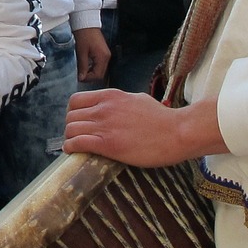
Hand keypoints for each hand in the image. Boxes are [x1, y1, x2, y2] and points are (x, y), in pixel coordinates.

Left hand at [65, 89, 223, 165]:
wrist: (177, 132)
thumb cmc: (162, 118)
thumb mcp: (138, 99)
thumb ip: (121, 102)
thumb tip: (114, 106)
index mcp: (110, 96)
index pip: (76, 100)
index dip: (73, 113)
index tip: (78, 122)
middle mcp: (104, 108)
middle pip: (70, 116)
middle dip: (70, 127)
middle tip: (77, 136)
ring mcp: (105, 126)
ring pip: (70, 129)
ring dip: (69, 138)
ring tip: (75, 146)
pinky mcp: (108, 144)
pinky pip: (77, 143)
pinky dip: (71, 148)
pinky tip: (73, 151)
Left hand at [74, 26, 110, 83]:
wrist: (86, 23)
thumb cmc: (84, 35)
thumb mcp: (81, 52)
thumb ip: (83, 66)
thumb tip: (82, 78)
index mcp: (102, 57)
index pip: (98, 75)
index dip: (88, 79)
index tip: (79, 78)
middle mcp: (107, 57)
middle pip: (100, 74)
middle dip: (90, 77)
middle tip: (80, 75)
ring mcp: (106, 54)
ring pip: (100, 70)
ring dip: (91, 72)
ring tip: (81, 70)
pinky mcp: (103, 52)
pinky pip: (99, 64)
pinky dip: (92, 67)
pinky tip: (85, 65)